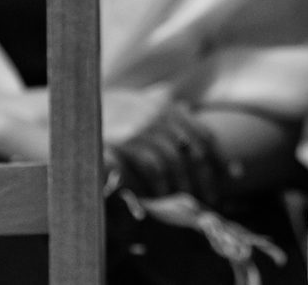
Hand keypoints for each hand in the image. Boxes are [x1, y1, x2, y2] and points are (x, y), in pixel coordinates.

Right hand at [107, 103, 224, 205]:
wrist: (73, 106)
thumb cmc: (109, 110)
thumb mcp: (139, 102)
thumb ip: (162, 108)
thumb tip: (188, 108)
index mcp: (167, 107)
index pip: (203, 133)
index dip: (220, 156)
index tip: (234, 176)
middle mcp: (158, 115)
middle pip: (193, 151)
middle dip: (206, 179)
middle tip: (211, 200)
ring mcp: (142, 128)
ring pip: (175, 162)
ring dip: (183, 186)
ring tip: (187, 204)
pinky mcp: (125, 142)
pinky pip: (152, 168)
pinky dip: (160, 186)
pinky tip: (161, 198)